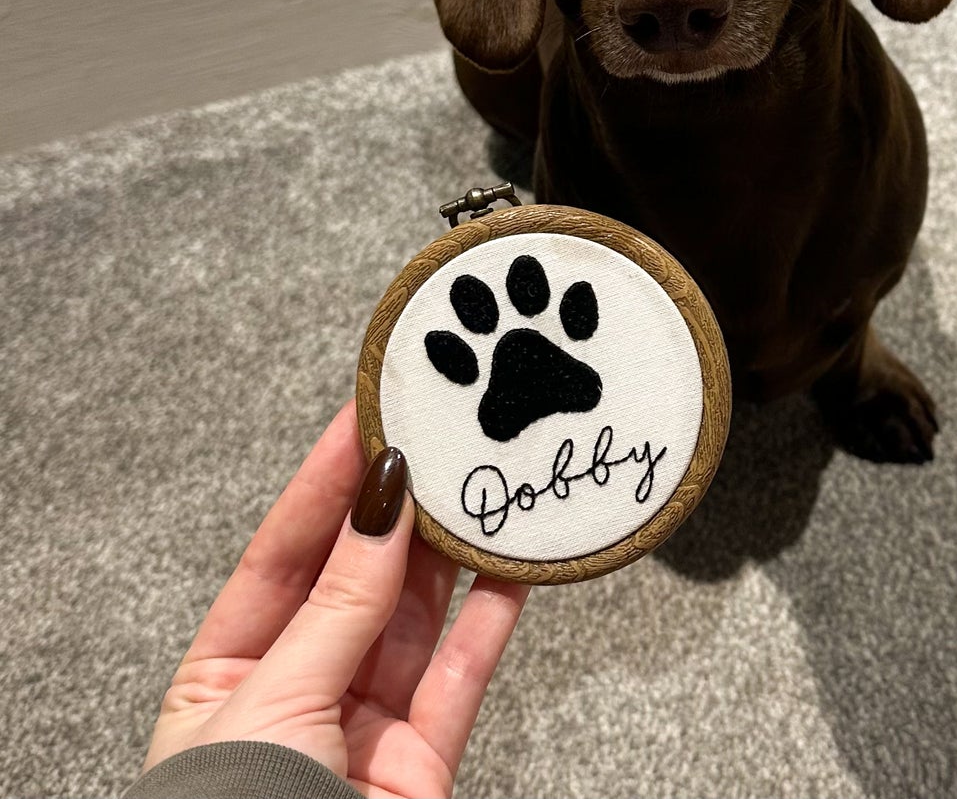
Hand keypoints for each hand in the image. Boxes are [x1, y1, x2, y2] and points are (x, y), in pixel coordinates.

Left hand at [143, 402, 526, 797]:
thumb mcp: (273, 700)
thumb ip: (340, 602)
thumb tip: (380, 503)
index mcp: (226, 676)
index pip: (282, 553)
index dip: (325, 481)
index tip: (365, 414)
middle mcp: (298, 690)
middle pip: (357, 575)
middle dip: (397, 506)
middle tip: (435, 434)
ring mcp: (364, 724)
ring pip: (417, 614)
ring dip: (451, 549)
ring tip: (481, 478)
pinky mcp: (423, 758)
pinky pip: (462, 670)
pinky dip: (494, 615)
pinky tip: (515, 562)